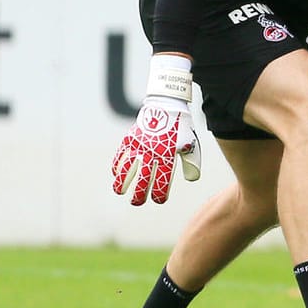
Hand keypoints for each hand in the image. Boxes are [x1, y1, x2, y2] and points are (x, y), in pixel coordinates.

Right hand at [110, 55, 202, 205]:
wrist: (167, 105)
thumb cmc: (181, 128)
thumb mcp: (191, 145)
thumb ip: (191, 163)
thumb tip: (190, 179)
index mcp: (168, 155)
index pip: (162, 179)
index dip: (159, 193)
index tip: (158, 200)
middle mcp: (152, 152)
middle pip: (143, 178)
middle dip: (138, 193)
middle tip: (137, 202)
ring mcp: (139, 145)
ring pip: (127, 168)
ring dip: (121, 181)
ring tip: (119, 191)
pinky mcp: (130, 138)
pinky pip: (120, 154)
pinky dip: (117, 164)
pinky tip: (115, 173)